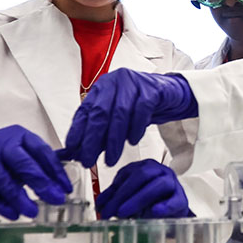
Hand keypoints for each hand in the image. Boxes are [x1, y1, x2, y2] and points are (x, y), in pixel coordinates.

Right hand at [0, 125, 72, 219]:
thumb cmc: (5, 158)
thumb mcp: (25, 152)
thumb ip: (46, 158)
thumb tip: (77, 158)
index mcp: (20, 135)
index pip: (41, 151)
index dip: (56, 170)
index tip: (66, 188)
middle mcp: (1, 143)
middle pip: (23, 163)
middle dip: (41, 183)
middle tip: (57, 199)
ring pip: (3, 180)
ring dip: (20, 198)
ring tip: (33, 212)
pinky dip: (3, 206)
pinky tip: (15, 214)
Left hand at [58, 68, 197, 167]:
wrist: (170, 94)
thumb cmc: (140, 106)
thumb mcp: (117, 119)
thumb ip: (100, 132)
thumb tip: (79, 152)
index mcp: (102, 88)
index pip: (85, 110)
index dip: (77, 131)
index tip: (72, 150)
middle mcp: (115, 82)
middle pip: (100, 112)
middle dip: (92, 139)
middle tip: (88, 160)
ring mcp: (134, 83)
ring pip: (120, 113)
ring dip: (114, 140)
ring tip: (111, 159)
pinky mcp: (152, 89)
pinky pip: (142, 110)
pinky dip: (135, 128)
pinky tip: (133, 141)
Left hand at [96, 159, 192, 218]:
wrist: (173, 210)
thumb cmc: (150, 201)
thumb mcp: (130, 197)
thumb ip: (115, 197)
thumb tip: (100, 205)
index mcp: (145, 167)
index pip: (127, 174)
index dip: (113, 190)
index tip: (102, 207)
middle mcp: (159, 171)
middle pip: (142, 176)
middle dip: (123, 194)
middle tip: (111, 211)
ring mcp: (172, 183)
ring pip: (158, 185)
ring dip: (139, 199)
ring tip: (124, 213)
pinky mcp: (181, 198)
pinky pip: (175, 200)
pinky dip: (165, 206)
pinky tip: (154, 211)